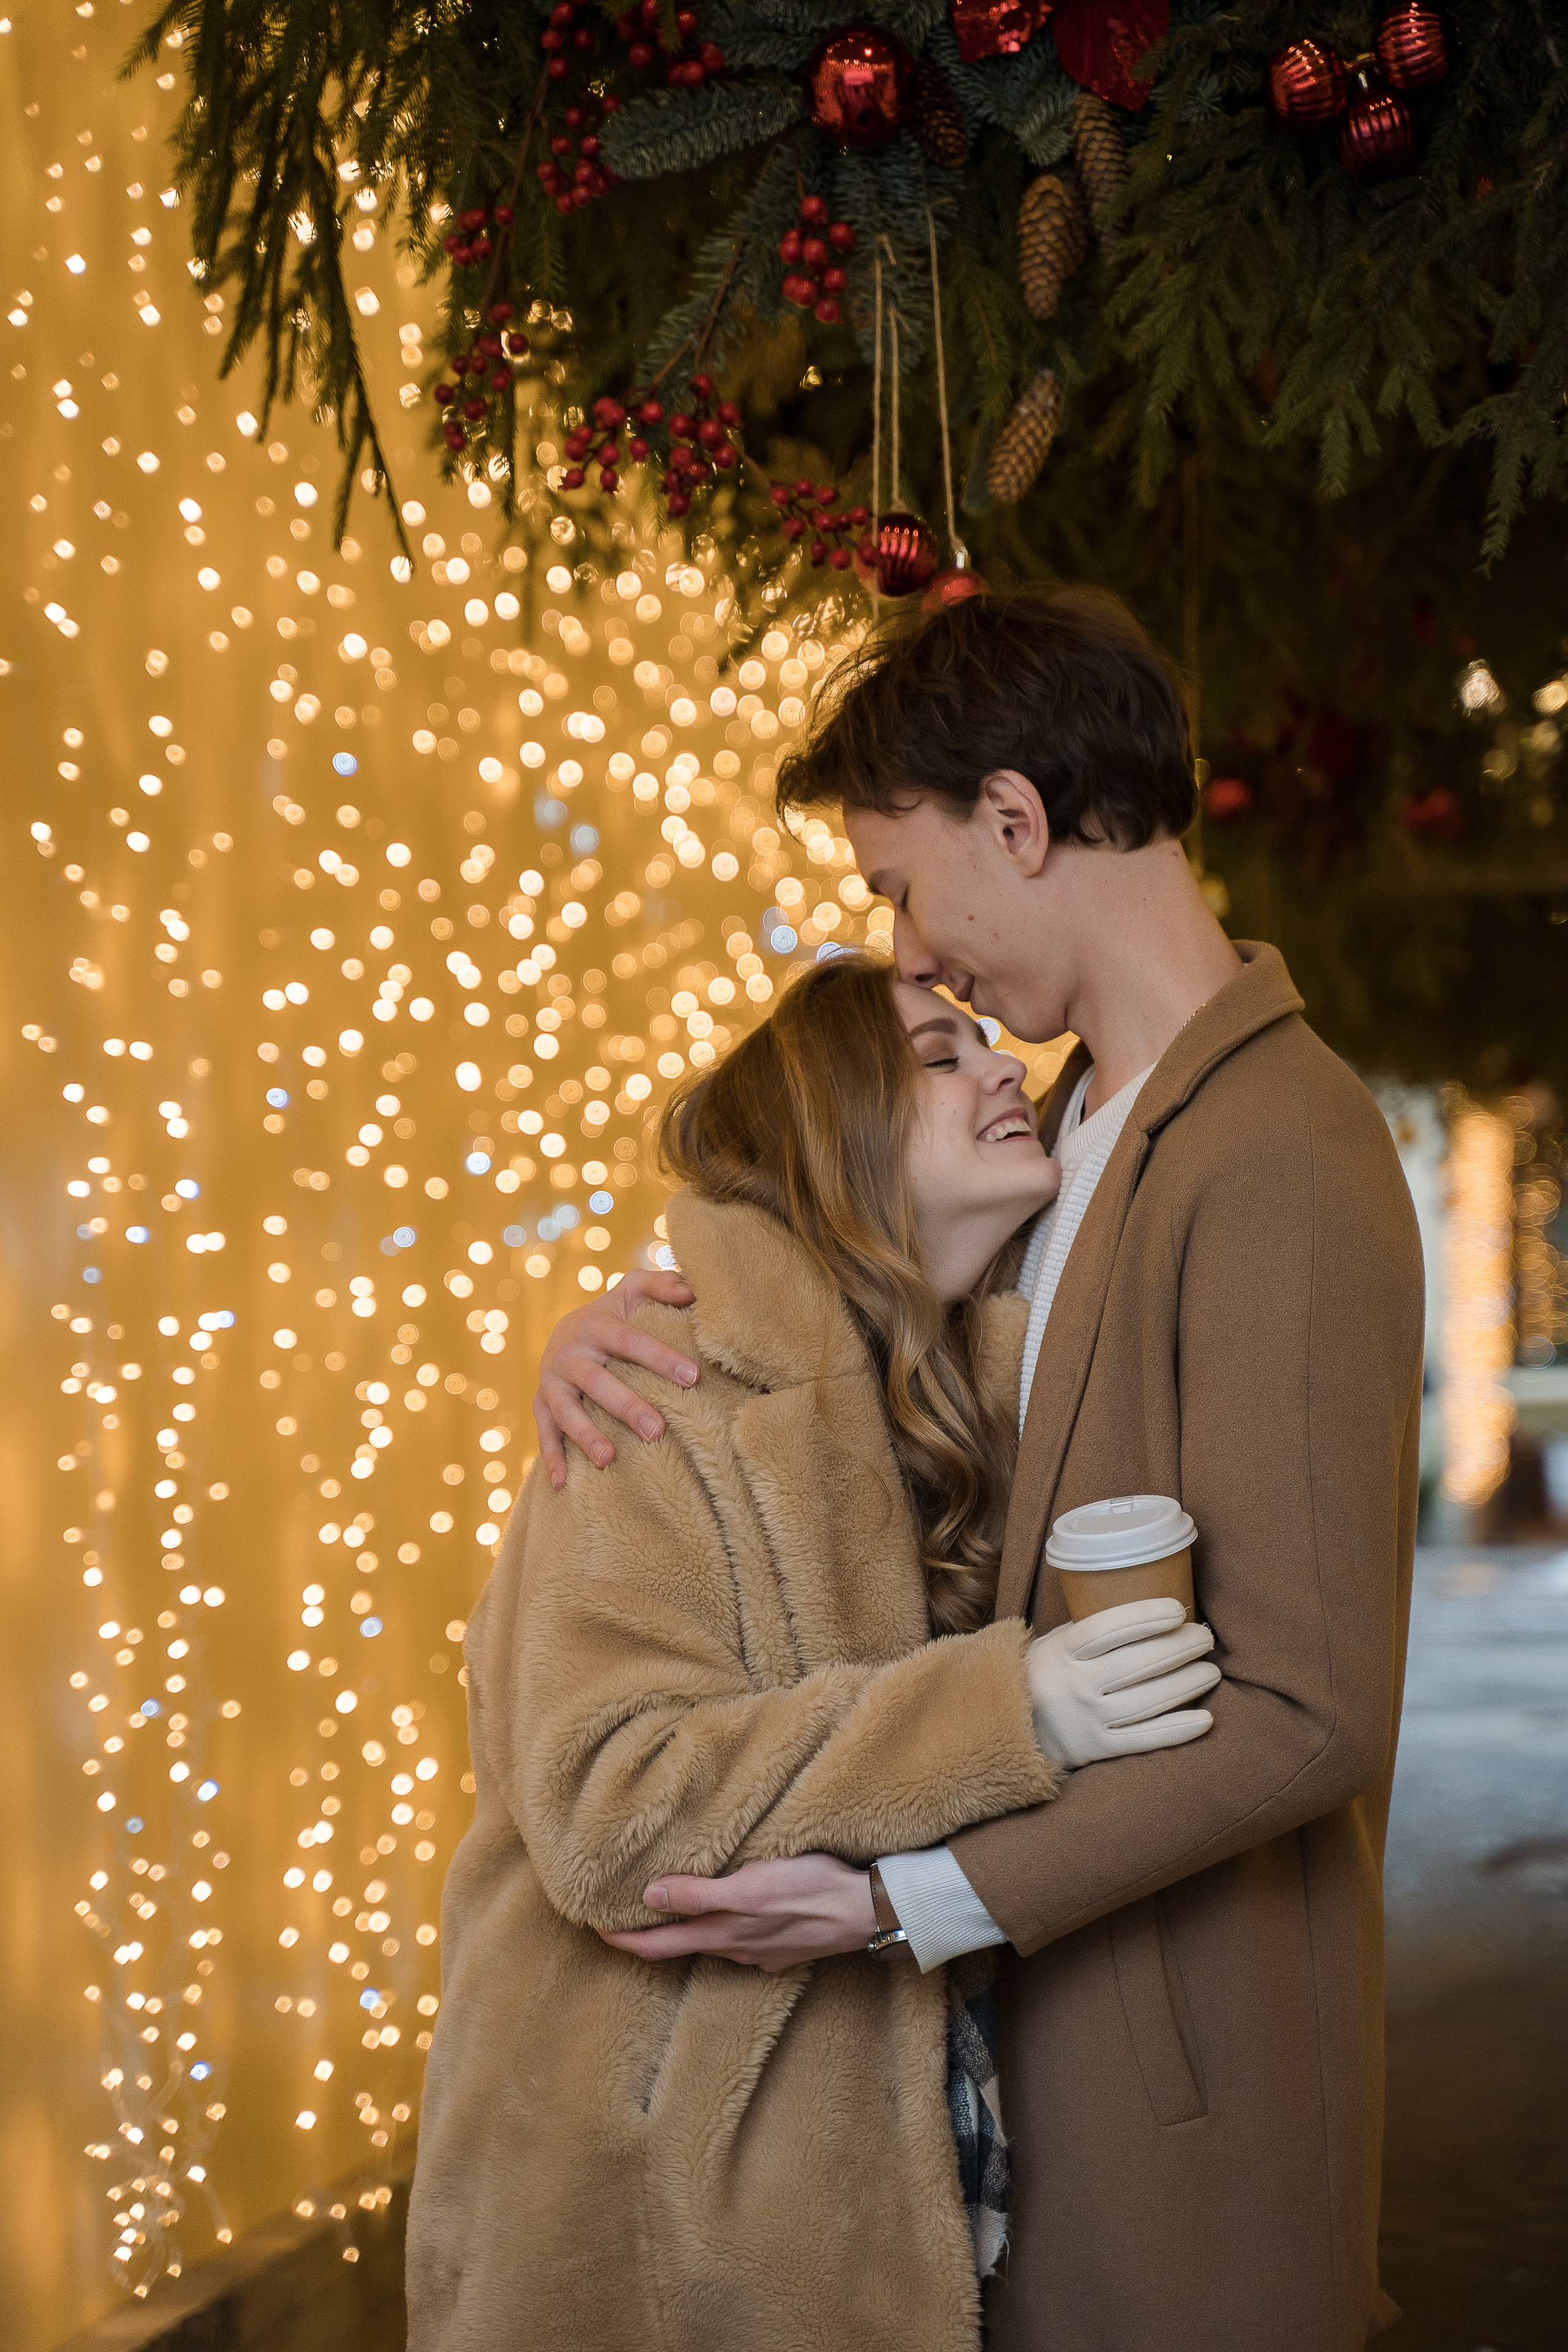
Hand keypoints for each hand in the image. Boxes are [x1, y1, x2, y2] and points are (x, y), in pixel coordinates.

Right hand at [531, 1268, 698, 1488]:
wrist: (568, 1330)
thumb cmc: (617, 1314)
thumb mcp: (635, 1291)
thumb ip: (663, 1284)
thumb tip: (693, 1289)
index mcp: (597, 1324)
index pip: (630, 1342)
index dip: (660, 1358)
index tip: (693, 1377)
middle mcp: (570, 1354)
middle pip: (598, 1382)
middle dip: (626, 1406)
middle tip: (657, 1431)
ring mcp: (552, 1381)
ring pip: (566, 1411)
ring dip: (586, 1435)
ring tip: (609, 1459)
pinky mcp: (541, 1405)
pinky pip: (544, 1433)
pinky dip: (552, 1458)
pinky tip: (563, 1484)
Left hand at [598, 1854, 875, 1972]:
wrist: (866, 1911)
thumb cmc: (810, 1890)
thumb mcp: (750, 1886)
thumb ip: (700, 1894)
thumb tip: (650, 1897)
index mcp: (721, 1934)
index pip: (656, 1946)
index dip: (623, 1939)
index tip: (593, 1927)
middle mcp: (735, 1949)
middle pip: (677, 1946)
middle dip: (645, 1935)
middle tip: (617, 1918)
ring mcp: (759, 1950)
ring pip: (707, 1942)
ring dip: (681, 1929)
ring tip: (662, 1906)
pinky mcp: (780, 1944)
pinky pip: (736, 1938)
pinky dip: (716, 1926)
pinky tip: (721, 1910)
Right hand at [1027, 1598, 1220, 1768]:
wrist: (1007, 1728)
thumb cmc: (1045, 1674)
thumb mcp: (1055, 1643)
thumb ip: (1092, 1631)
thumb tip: (1152, 1615)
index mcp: (1062, 1651)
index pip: (1108, 1629)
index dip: (1146, 1617)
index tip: (1178, 1609)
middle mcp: (1075, 1685)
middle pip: (1137, 1663)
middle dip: (1179, 1647)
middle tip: (1204, 1637)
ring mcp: (1088, 1720)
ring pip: (1148, 1700)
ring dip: (1188, 1683)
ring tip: (1211, 1671)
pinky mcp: (1099, 1749)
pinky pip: (1146, 1739)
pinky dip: (1178, 1729)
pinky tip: (1206, 1718)